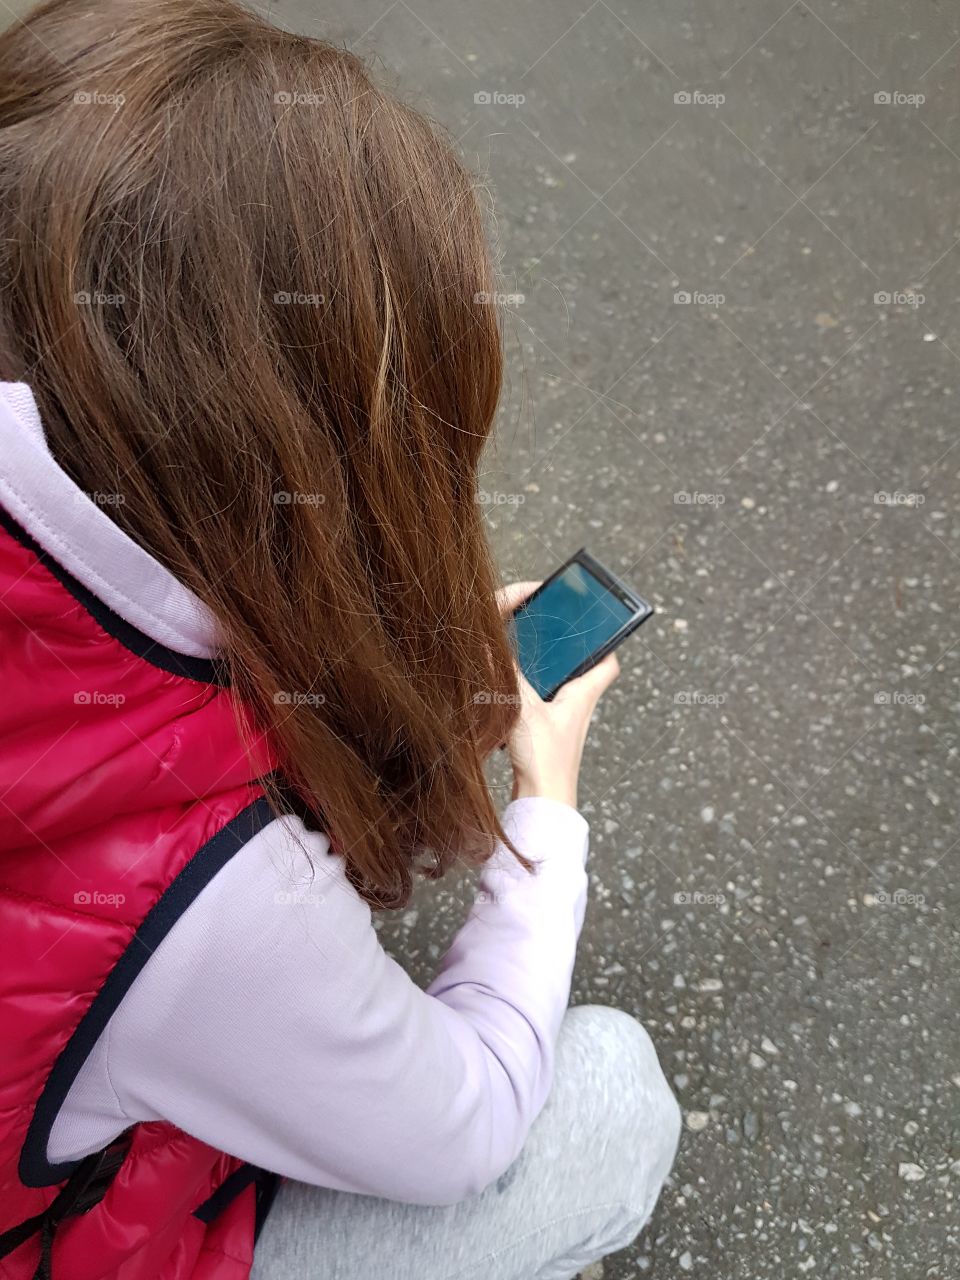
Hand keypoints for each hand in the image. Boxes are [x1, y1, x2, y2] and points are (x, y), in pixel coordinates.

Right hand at [497, 581, 620, 809]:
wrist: (543, 804)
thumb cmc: (546, 761)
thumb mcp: (524, 709)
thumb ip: (509, 676)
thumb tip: (494, 646)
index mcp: (583, 696)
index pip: (607, 662)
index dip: (605, 641)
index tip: (593, 625)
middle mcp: (578, 709)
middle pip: (581, 672)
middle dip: (566, 654)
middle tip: (549, 636)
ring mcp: (564, 725)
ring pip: (559, 690)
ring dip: (545, 676)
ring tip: (524, 659)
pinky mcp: (548, 738)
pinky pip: (543, 708)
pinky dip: (530, 697)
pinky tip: (510, 696)